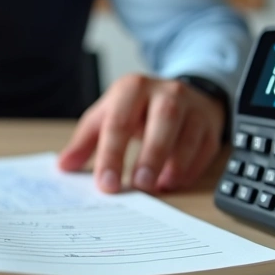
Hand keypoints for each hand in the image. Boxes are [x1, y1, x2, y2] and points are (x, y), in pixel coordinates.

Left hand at [58, 74, 224, 193]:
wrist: (178, 93)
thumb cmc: (137, 109)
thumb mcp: (107, 116)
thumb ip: (85, 141)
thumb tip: (64, 166)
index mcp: (133, 88)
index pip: (120, 121)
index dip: (112, 155)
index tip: (106, 184)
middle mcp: (166, 92)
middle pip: (162, 120)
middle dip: (150, 156)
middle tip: (139, 186)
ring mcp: (192, 106)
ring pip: (189, 133)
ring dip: (174, 164)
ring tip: (158, 186)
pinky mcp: (210, 123)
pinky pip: (206, 147)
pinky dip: (191, 168)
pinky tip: (175, 182)